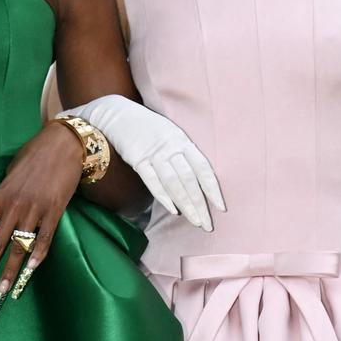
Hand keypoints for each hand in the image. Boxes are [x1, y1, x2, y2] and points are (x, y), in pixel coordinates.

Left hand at [0, 124, 83, 323]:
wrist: (62, 145)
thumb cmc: (33, 156)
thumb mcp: (9, 175)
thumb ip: (2, 198)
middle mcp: (13, 207)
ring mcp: (34, 211)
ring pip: (18, 248)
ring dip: (9, 273)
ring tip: (1, 292)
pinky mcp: (54, 212)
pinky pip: (44, 240)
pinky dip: (37, 257)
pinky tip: (30, 273)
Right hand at [71, 94, 223, 230]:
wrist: (119, 115)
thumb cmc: (149, 128)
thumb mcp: (172, 135)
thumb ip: (184, 154)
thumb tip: (199, 180)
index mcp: (183, 141)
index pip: (203, 168)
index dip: (213, 189)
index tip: (221, 208)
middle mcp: (171, 148)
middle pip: (189, 180)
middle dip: (200, 204)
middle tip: (208, 225)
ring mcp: (154, 154)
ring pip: (173, 183)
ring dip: (185, 204)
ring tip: (195, 222)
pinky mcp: (137, 160)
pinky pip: (153, 181)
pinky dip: (164, 197)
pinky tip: (173, 211)